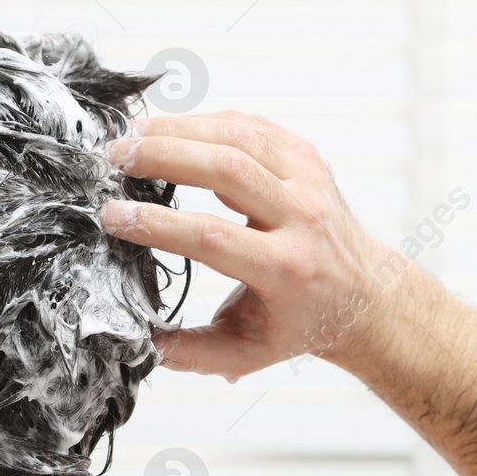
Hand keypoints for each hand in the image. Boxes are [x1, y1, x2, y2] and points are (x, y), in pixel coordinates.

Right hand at [100, 112, 396, 379]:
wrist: (364, 296)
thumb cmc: (299, 324)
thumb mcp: (246, 354)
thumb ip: (190, 354)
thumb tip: (137, 342)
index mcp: (287, 269)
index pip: (212, 236)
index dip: (157, 223)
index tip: (112, 215)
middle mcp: (302, 217)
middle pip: (227, 169)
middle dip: (162, 156)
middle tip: (114, 158)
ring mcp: (308, 179)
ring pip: (237, 135)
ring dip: (176, 129)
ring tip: (129, 135)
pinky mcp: (305, 155)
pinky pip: (249, 125)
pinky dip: (202, 122)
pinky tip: (166, 128)